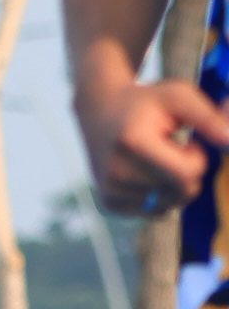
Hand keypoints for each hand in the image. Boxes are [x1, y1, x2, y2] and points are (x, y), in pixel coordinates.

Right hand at [78, 71, 228, 218]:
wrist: (99, 109)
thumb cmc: (146, 102)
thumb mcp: (179, 97)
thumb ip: (208, 118)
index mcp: (133, 144)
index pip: (186, 175)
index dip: (196, 157)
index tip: (181, 140)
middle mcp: (116, 172)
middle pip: (181, 193)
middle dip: (187, 172)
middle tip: (169, 149)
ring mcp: (110, 190)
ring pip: (170, 205)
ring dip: (173, 183)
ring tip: (155, 159)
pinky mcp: (109, 203)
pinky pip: (154, 211)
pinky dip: (159, 194)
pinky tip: (145, 172)